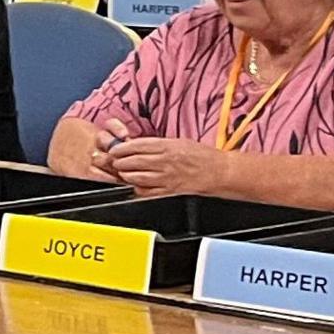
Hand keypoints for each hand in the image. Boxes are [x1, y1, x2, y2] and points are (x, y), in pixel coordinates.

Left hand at [95, 126, 224, 196]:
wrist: (220, 172)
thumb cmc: (201, 155)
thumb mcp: (178, 142)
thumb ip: (157, 144)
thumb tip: (135, 145)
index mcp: (167, 146)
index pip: (135, 146)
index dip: (120, 148)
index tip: (114, 149)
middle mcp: (165, 162)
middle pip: (131, 161)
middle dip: (119, 162)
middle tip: (114, 162)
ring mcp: (166, 178)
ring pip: (135, 177)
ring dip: (126, 175)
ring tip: (124, 172)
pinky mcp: (169, 191)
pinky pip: (146, 191)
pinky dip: (137, 188)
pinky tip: (137, 184)